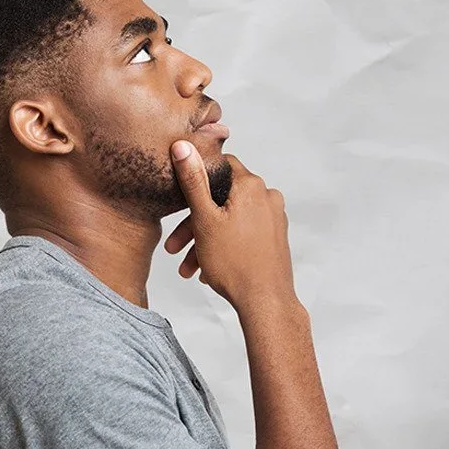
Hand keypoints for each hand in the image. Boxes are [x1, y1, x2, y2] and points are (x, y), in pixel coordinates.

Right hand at [162, 140, 297, 311]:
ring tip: (188, 267)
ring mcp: (273, 218)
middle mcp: (267, 197)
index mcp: (251, 186)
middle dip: (194, 223)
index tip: (180, 197)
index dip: (197, 179)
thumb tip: (183, 146)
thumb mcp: (204, 219)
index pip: (220, 166)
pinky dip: (223, 246)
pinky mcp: (274, 237)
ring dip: (205, 240)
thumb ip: (193, 181)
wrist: (265, 302)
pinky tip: (207, 269)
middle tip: (174, 247)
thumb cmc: (235, 264)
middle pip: (221, 199)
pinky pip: (243, 233)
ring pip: (230, 220)